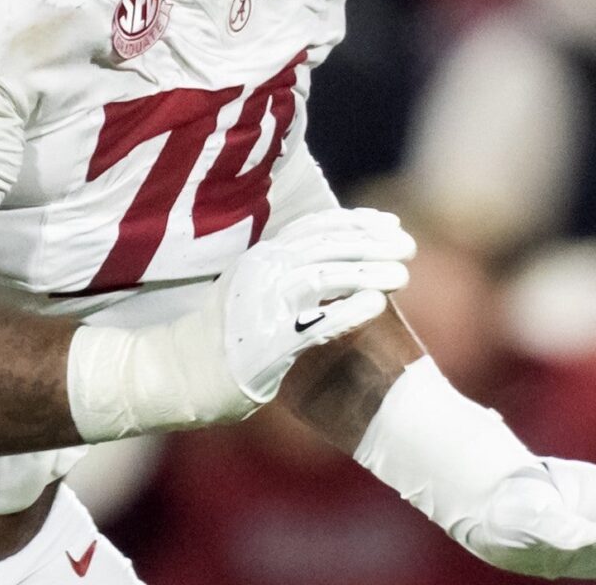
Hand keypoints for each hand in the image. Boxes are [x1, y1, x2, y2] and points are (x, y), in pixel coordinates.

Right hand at [217, 207, 413, 402]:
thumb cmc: (226, 335)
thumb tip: (328, 254)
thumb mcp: (250, 287)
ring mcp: (263, 306)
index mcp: (260, 256)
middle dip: (371, 243)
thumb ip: (284, 268)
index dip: (355, 221)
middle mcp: (261, 273)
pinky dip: (349, 310)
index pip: (314, 227)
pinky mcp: (269, 343)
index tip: (389, 223)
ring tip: (403, 275)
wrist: (185, 374)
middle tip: (409, 247)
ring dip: (367, 272)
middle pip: (325, 246)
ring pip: (323, 277)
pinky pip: (315, 322)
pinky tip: (378, 305)